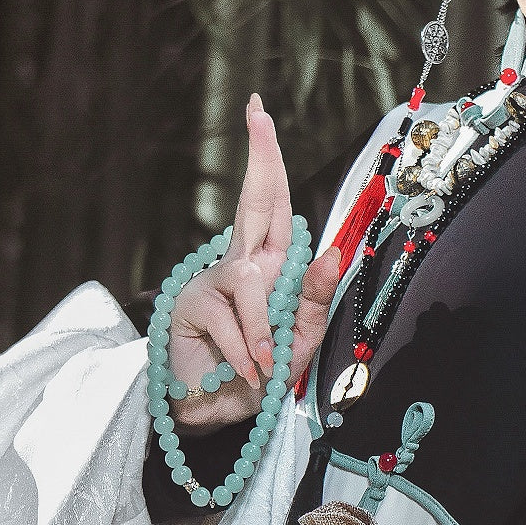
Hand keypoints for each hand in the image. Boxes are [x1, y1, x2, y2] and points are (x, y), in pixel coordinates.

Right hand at [168, 93, 340, 434]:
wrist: (219, 411)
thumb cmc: (262, 372)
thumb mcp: (299, 338)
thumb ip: (314, 299)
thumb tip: (332, 251)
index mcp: (270, 266)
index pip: (274, 206)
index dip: (268, 161)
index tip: (259, 113)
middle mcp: (242, 264)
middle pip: (254, 202)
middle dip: (260, 160)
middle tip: (258, 113)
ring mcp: (213, 281)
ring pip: (249, 283)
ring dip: (262, 329)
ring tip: (265, 367)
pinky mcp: (192, 307)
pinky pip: (231, 321)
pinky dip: (246, 351)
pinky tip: (246, 373)